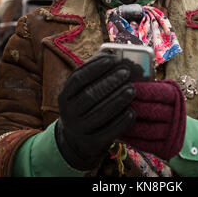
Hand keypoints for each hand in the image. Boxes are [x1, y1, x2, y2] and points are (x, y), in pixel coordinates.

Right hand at [55, 52, 135, 169]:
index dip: (94, 67)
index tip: (112, 59)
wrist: (76, 139)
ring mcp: (80, 129)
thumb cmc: (85, 104)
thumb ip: (94, 73)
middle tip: (127, 72)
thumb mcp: (82, 90)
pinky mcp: (93, 143)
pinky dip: (122, 120)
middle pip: (90, 95)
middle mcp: (69, 112)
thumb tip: (113, 55)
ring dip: (118, 99)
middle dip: (110, 82)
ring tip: (132, 89)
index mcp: (65, 95)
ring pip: (100, 113)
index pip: (78, 78)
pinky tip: (132, 111)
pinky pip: (109, 131)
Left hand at [121, 79, 185, 160]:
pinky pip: (144, 144)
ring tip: (113, 117)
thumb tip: (123, 77)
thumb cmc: (157, 102)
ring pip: (146, 129)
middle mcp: (177, 114)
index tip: (124, 85)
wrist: (173, 126)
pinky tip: (119, 131)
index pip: (157, 92)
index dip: (140, 90)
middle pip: (150, 111)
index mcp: (175, 95)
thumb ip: (145, 85)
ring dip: (127, 124)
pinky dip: (129, 138)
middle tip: (114, 102)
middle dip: (131, 107)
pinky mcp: (165, 148)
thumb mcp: (157, 89)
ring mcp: (172, 133)